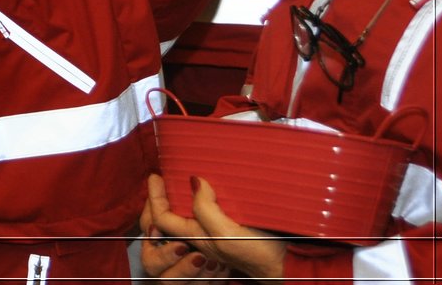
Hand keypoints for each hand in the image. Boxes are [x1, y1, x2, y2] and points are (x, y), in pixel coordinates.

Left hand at [143, 174, 285, 282]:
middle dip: (158, 201)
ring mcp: (212, 233)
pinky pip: (201, 214)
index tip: (156, 175)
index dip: (155, 197)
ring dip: (175, 201)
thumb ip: (206, 209)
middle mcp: (200, 237)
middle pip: (166, 220)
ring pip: (182, 218)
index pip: (162, 218)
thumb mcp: (227, 233)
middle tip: (160, 180)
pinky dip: (195, 201)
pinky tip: (202, 189)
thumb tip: (194, 181)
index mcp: (195, 238)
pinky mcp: (226, 228)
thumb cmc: (258, 252)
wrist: (286, 264)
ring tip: (175, 183)